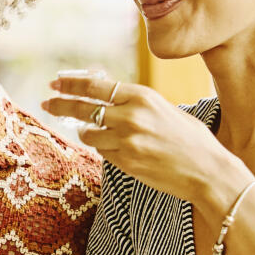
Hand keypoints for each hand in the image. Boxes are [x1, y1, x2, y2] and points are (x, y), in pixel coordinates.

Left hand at [41, 74, 237, 205]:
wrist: (208, 170)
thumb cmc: (190, 138)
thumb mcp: (164, 108)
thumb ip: (134, 102)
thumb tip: (103, 96)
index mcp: (142, 96)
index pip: (94, 86)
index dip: (70, 84)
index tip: (55, 84)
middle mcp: (131, 116)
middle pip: (82, 109)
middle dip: (60, 105)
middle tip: (46, 103)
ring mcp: (127, 142)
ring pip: (89, 135)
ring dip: (88, 133)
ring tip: (97, 133)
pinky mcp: (126, 163)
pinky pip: (103, 153)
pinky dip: (104, 149)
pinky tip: (117, 148)